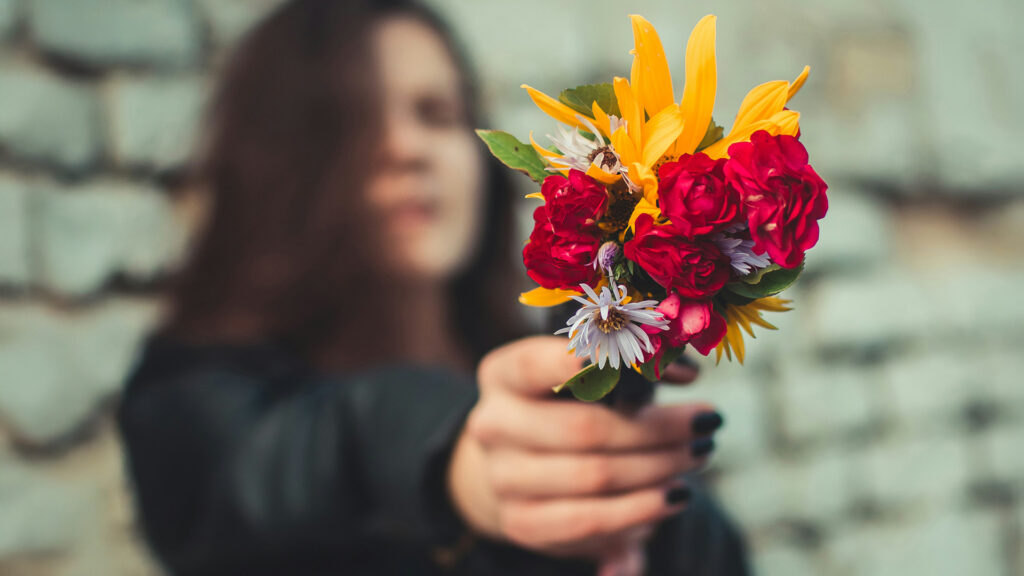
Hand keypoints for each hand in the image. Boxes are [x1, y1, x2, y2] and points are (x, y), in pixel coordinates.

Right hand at [447, 336, 721, 564]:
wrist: (515, 464)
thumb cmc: (564, 406)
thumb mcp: (583, 376)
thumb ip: (632, 365)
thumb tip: (685, 369)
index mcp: (503, 374)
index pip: (537, 364)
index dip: (590, 362)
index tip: (642, 359)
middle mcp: (493, 424)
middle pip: (583, 428)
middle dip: (656, 428)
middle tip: (704, 422)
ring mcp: (503, 478)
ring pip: (593, 477)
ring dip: (659, 469)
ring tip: (698, 455)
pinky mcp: (522, 523)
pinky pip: (590, 523)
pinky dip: (640, 512)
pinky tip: (674, 497)